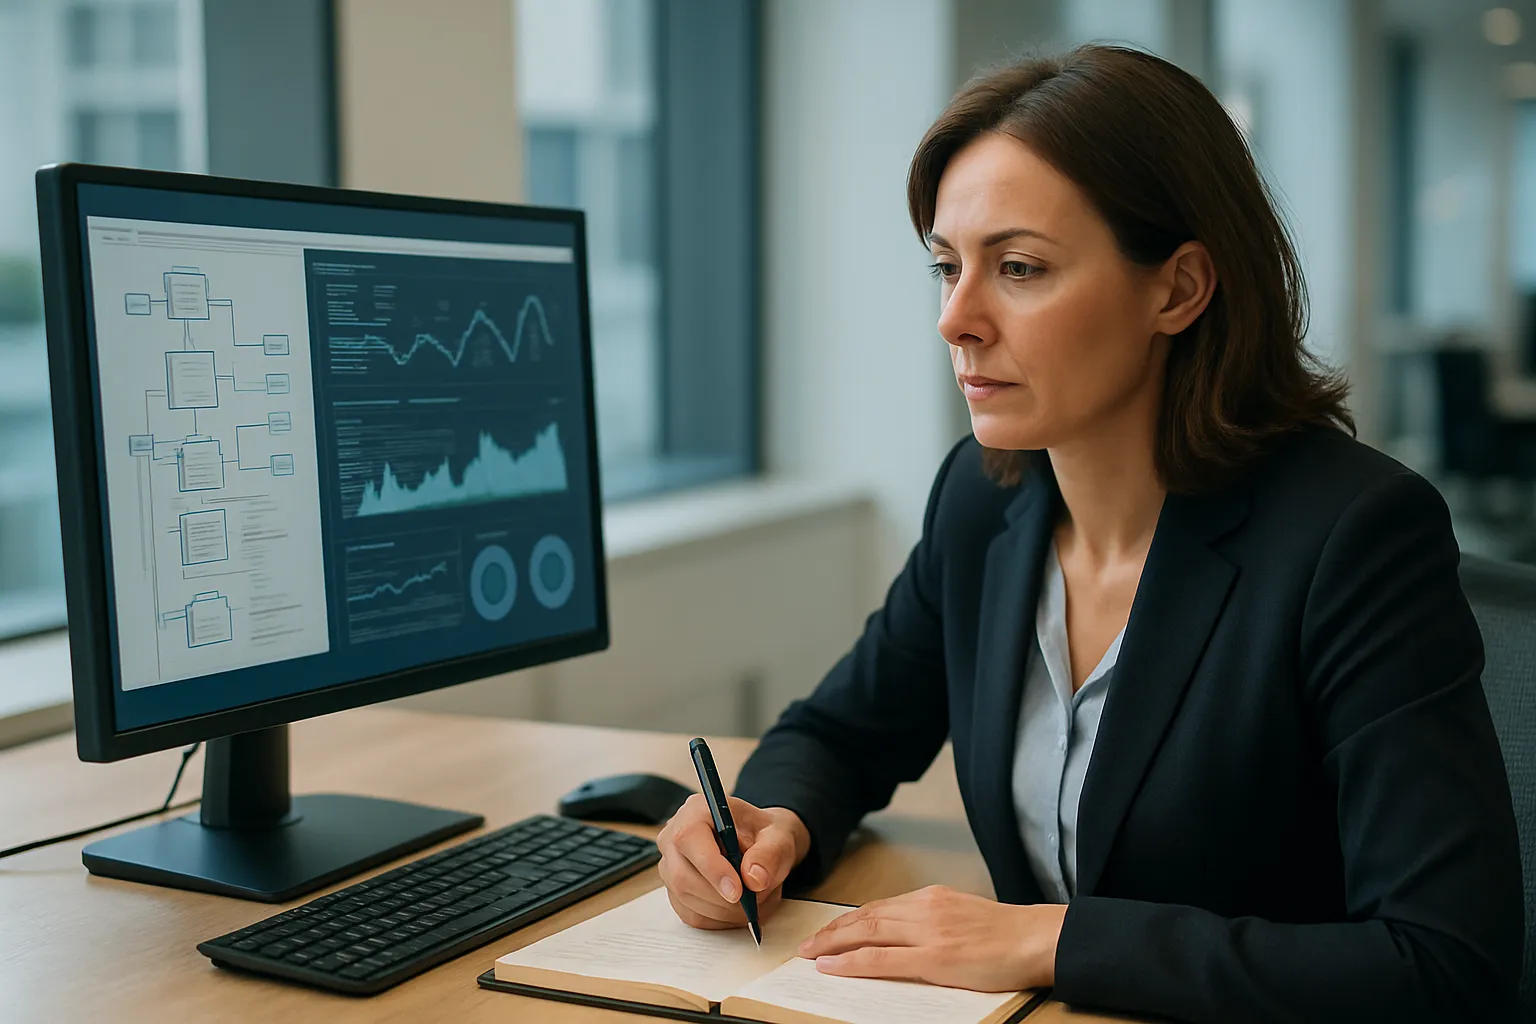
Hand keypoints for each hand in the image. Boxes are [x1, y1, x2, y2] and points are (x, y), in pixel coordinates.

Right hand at [656, 794, 810, 929]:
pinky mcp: (675, 892)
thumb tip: (754, 878)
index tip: (737, 891)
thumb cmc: (764, 835)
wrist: (761, 845)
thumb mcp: (779, 837)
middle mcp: (674, 836)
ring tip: (755, 898)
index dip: (711, 868)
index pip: (689, 838)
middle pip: (683, 876)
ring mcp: (670, 866)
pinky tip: (739, 906)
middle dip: (722, 898)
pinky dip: (720, 919)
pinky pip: (692, 915)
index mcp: (697, 810)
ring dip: (726, 910)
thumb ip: (769, 854)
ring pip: (687, 899)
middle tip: (755, 900)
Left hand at [798, 885, 1066, 990]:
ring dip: (832, 944)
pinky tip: (832, 966)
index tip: (827, 931)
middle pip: (864, 917)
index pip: (877, 908)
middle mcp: (924, 908)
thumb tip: (904, 935)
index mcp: (930, 898)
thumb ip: (932, 920)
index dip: (847, 921)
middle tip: (805, 944)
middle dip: (830, 932)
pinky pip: (882, 958)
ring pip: (866, 933)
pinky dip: (852, 961)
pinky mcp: (935, 956)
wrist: (1036, 938)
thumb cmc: (1006, 935)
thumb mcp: (961, 916)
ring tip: (809, 954)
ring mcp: (928, 931)